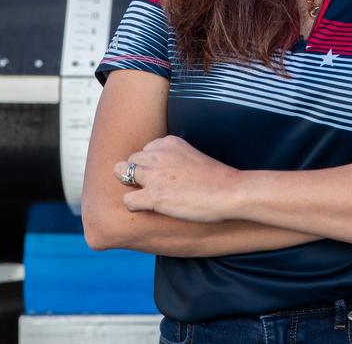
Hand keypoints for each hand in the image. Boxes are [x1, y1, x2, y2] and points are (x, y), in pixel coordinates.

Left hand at [115, 135, 240, 222]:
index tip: (163, 177)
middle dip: (137, 174)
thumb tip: (162, 171)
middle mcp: (157, 154)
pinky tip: (149, 208)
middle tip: (152, 188)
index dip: (150, 166)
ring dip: (132, 187)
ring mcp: (154, 175)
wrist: (230, 192)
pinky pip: (127, 200)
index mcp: (168, 142)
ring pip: (122, 174)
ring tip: (148, 197)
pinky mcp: (154, 196)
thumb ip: (173, 157)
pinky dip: (134, 206)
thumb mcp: (191, 155)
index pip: (144, 150)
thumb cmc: (216, 179)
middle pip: (131, 160)